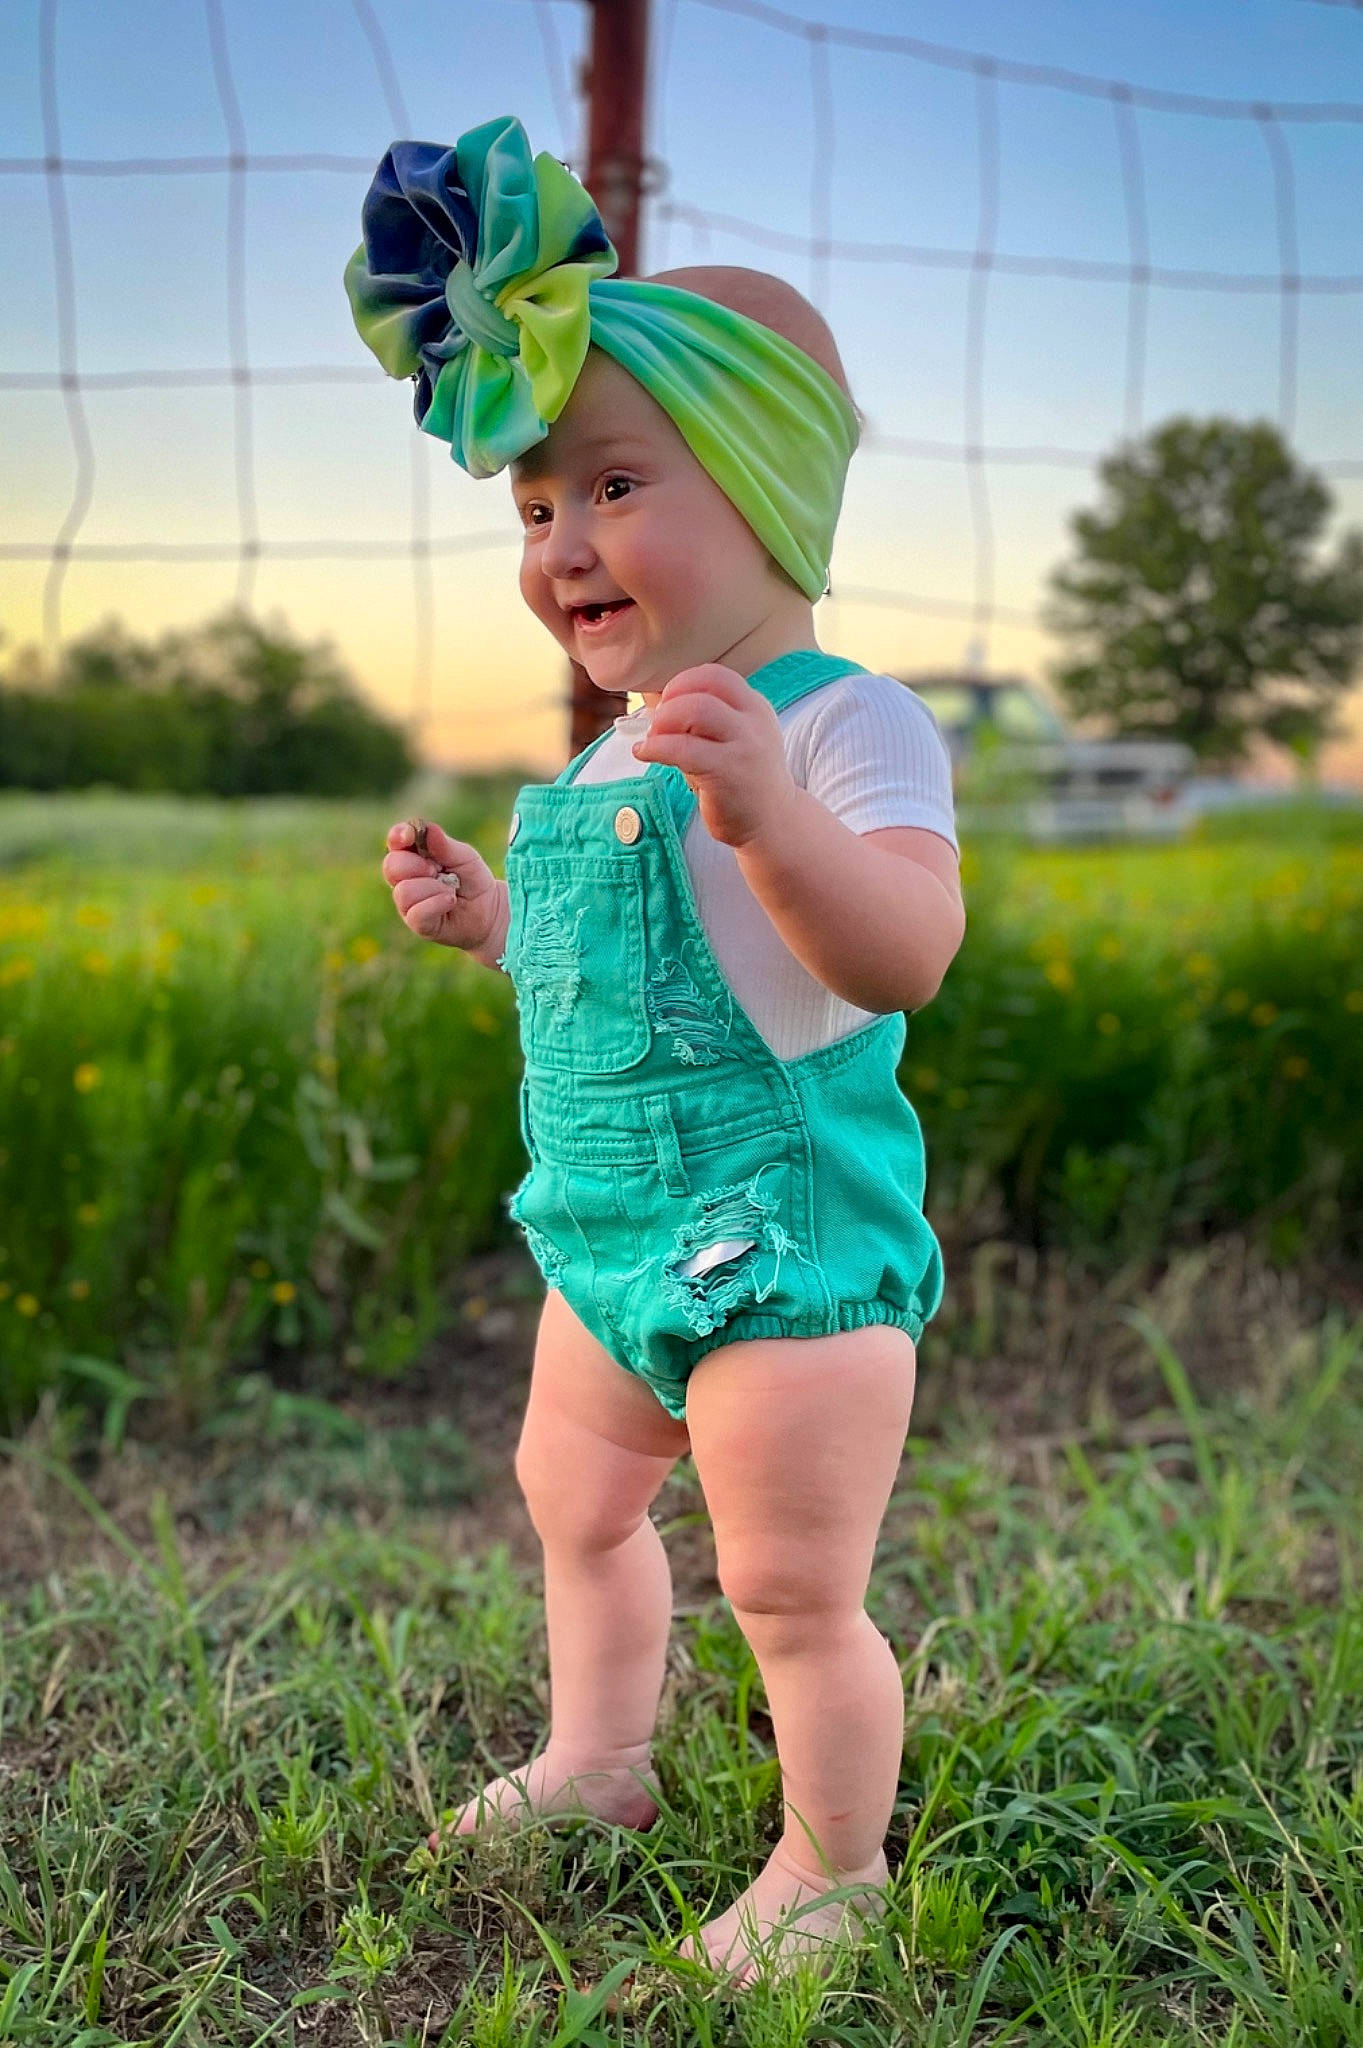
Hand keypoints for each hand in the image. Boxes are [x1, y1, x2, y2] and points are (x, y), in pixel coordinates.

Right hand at [382, 818, 502, 953]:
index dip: (398, 836)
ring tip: (450, 890)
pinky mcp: (417, 923)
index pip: (395, 842)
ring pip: (404, 891)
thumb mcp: (464, 857)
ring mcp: (408, 903)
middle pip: (392, 866)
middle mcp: (404, 879)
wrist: (490, 909)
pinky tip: (450, 901)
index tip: (408, 835)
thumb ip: (445, 845)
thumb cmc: (473, 879)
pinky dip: (436, 904)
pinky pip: (417, 912)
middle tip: (438, 870)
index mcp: (413, 856)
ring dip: (433, 888)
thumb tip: (429, 829)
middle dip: (417, 865)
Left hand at [629, 664, 796, 848]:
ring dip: (664, 721)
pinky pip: (683, 749)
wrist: (774, 822)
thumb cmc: (744, 781)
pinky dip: (655, 747)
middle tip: (656, 726)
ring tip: (652, 739)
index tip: (668, 704)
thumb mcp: (735, 740)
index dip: (683, 683)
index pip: (716, 676)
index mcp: (754, 708)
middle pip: (703, 689)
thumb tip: (656, 711)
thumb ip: (706, 722)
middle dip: (669, 703)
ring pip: (696, 711)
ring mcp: (744, 746)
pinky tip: (644, 753)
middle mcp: (753, 721)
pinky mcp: (728, 772)